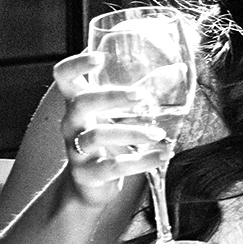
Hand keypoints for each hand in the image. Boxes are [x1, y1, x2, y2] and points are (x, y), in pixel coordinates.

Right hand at [55, 50, 172, 206]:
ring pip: (96, 137)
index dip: (76, 64)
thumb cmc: (107, 140)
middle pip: (80, 103)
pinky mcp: (87, 174)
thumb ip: (141, 92)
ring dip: (131, 133)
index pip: (63, 76)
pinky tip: (163, 155)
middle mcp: (71, 124)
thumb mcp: (118, 115)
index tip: (101, 57)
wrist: (90, 186)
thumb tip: (179, 68)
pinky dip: (141, 161)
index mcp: (77, 103)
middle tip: (141, 96)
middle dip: (110, 97)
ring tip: (158, 134)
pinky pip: (113, 166)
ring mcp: (76, 150)